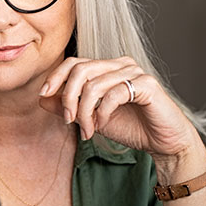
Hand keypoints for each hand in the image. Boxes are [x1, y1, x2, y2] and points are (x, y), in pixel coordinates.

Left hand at [39, 56, 205, 166]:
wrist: (163, 143)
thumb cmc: (132, 128)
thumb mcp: (93, 118)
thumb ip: (69, 107)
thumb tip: (43, 98)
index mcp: (108, 68)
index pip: (75, 62)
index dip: (56, 76)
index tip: (44, 94)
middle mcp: (121, 64)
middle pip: (81, 69)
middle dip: (69, 97)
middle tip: (69, 121)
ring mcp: (135, 72)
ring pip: (95, 84)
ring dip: (85, 112)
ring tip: (88, 130)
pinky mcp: (147, 85)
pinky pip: (114, 94)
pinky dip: (103, 112)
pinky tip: (102, 125)